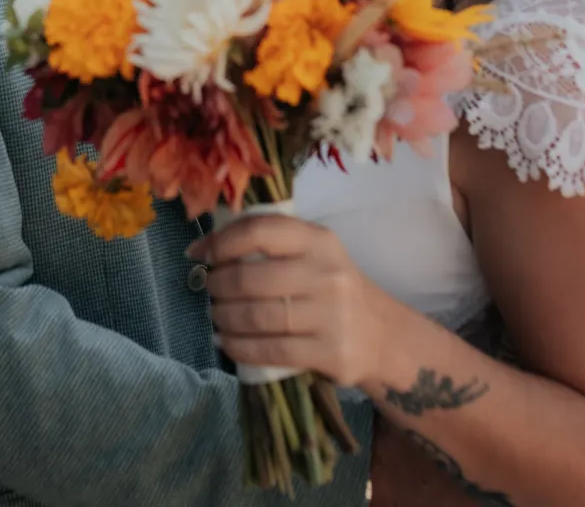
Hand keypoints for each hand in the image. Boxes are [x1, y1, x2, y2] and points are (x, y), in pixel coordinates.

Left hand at [189, 214, 398, 388]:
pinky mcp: (330, 352)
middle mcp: (327, 273)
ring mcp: (331, 315)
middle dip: (217, 286)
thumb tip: (201, 249)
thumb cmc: (333, 288)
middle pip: (250, 278)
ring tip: (216, 316)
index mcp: (319, 240)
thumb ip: (268, 245)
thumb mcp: (313, 255)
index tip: (202, 255)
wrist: (383, 335)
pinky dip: (239, 347)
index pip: (261, 231)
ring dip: (224, 317)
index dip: (222, 242)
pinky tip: (227, 342)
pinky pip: (270, 350)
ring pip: (256, 317)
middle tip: (210, 291)